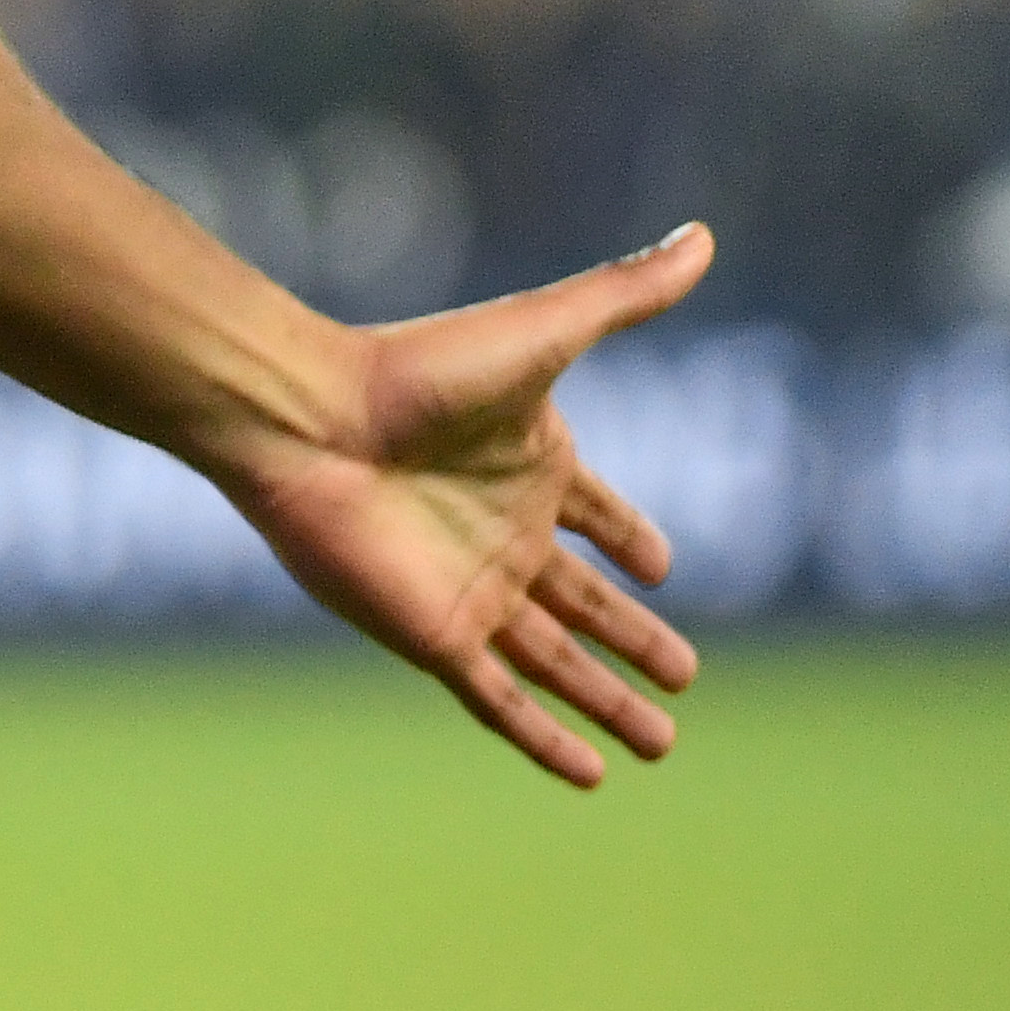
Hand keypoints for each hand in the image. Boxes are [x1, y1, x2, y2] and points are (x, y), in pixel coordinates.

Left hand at [213, 221, 714, 788]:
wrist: (305, 423)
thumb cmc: (416, 374)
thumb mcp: (543, 331)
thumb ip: (626, 293)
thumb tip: (704, 235)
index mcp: (532, 465)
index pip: (598, 516)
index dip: (631, 541)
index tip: (662, 567)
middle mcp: (504, 533)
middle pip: (585, 603)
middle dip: (634, 640)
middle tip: (685, 677)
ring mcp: (472, 590)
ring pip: (556, 662)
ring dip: (608, 703)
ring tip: (663, 742)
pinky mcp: (436, 636)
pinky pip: (501, 702)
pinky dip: (545, 739)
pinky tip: (590, 775)